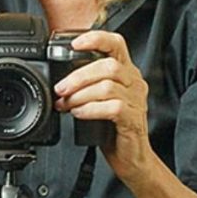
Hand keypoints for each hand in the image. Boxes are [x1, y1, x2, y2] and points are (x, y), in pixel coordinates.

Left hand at [53, 31, 150, 183]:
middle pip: (108, 66)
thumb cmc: (113, 128)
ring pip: (107, 86)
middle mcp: (134, 82)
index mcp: (126, 72)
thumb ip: (87, 86)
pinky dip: (90, 109)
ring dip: (80, 95)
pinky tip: (79, 114)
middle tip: (61, 88)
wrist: (131, 158)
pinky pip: (112, 107)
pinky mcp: (133, 119)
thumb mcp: (100, 100)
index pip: (117, 43)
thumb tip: (59, 82)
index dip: (96, 38)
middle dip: (79, 76)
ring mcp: (137, 100)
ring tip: (66, 105)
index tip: (75, 44)